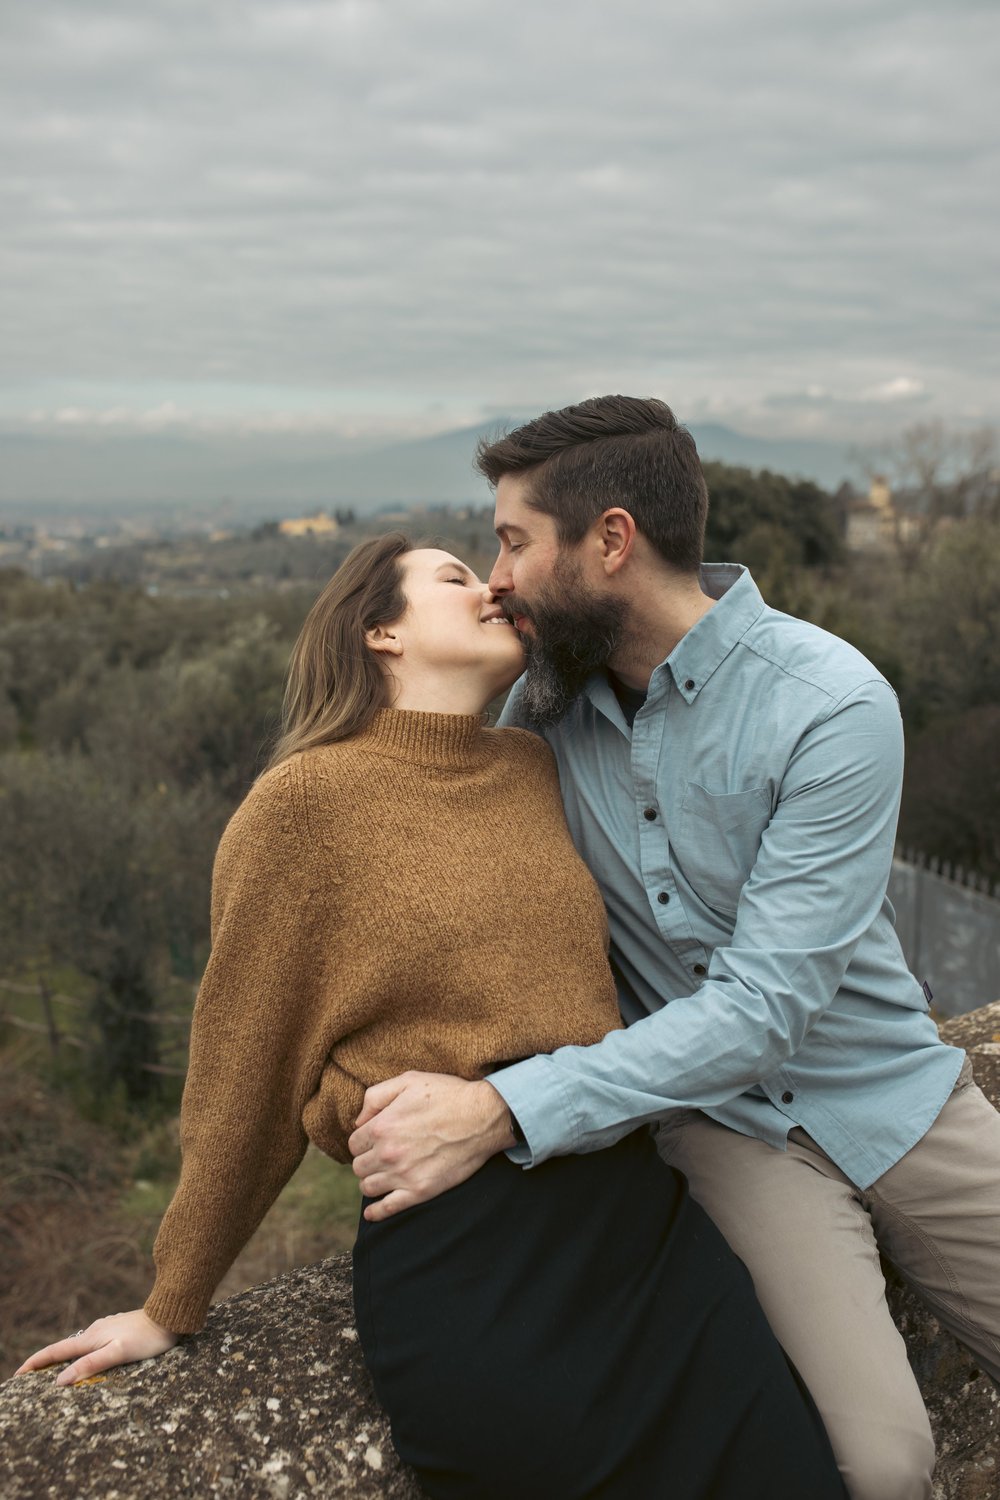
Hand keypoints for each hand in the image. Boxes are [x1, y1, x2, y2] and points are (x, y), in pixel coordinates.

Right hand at [14, 1309, 178, 1385]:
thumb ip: (90, 1365)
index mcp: (92, 1338)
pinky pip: (95, 1344)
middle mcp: (96, 1331)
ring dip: (66, 1358)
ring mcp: (107, 1329)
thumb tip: (60, 1380)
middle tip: (30, 1378)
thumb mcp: (118, 1353)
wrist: (171, 1316)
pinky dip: (84, 1354)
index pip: (56, 1352)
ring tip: (55, 1372)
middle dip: (46, 1362)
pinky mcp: (118, 1330)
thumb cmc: (147, 1338)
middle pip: (65, 1349)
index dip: (35, 1363)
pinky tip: (89, 1359)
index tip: (17, 1375)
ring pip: (80, 1346)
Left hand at [349, 1071, 514, 1222]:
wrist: (483, 1117)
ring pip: (368, 1187)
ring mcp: (403, 1174)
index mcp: (382, 1126)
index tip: (373, 1141)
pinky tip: (372, 1212)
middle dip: (366, 1161)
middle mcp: (388, 1153)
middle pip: (358, 1167)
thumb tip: (359, 1121)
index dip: (363, 1141)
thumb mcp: (409, 1080)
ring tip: (381, 1176)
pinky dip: (376, 1212)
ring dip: (371, 1182)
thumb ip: (376, 1097)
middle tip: (379, 1157)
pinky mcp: (420, 1191)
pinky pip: (387, 1208)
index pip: (354, 1143)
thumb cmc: (448, 1095)